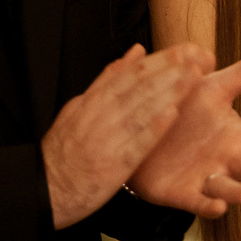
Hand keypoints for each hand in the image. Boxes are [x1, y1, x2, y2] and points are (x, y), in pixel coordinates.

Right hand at [42, 45, 200, 228]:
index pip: (128, 74)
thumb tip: (135, 53)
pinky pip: (133, 145)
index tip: (183, 51)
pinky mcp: (109, 166)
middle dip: (168, 70)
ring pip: (138, 110)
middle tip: (196, 58)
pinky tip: (171, 115)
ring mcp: (103, 140)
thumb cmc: (64, 152)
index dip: (158, 61)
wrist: (44, 190)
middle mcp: (96, 116)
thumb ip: (107, 81)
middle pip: (136, 87)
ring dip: (166, 92)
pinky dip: (151, 129)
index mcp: (90, 102)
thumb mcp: (78, 109)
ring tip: (190, 78)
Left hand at [129, 48, 240, 217]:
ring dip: (240, 193)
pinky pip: (199, 204)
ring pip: (229, 190)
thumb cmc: (184, 110)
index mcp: (240, 137)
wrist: (142, 128)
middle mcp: (229, 161)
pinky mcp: (184, 194)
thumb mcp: (214, 88)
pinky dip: (208, 207)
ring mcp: (208, 180)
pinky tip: (217, 208)